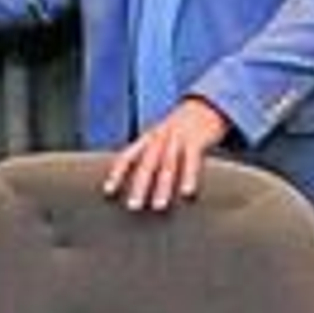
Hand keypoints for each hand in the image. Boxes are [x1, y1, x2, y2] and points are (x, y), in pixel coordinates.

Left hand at [104, 98, 230, 210]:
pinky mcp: (196, 140)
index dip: (116, 173)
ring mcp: (178, 138)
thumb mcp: (160, 137)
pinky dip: (189, 177)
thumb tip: (136, 183)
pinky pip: (191, 160)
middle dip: (139, 186)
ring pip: (168, 165)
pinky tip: (187, 192)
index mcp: (148, 138)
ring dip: (162, 187)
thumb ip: (149, 156)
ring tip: (158, 206)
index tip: (108, 192)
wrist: (205, 106)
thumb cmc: (180, 128)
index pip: (127, 156)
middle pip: (147, 164)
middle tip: (134, 206)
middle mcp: (160, 138)